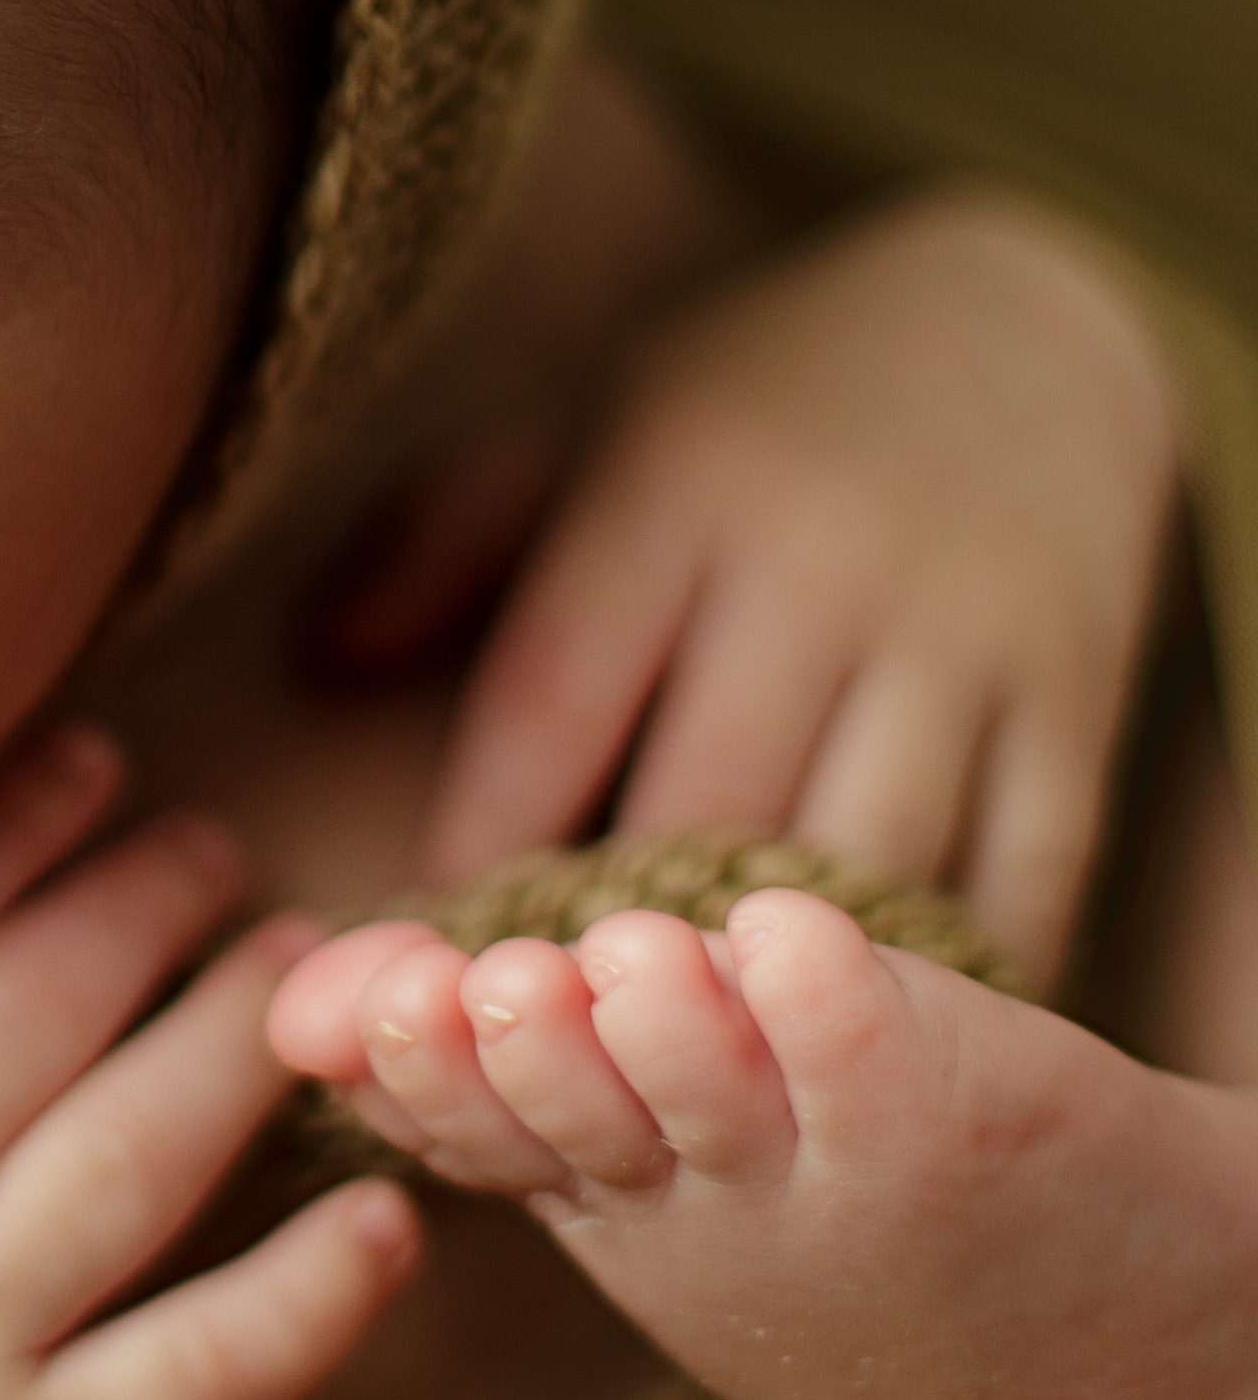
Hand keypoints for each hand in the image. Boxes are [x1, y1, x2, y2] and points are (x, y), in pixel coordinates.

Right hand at [0, 732, 418, 1399]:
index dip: (1, 829)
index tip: (83, 760)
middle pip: (24, 1011)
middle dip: (134, 902)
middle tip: (210, 842)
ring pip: (128, 1155)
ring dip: (230, 1041)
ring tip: (301, 963)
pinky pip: (198, 1375)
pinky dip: (304, 1301)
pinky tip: (382, 1223)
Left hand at [392, 188, 1180, 980]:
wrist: (1015, 323)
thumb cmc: (745, 402)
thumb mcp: (583, 423)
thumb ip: (448, 534)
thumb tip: (327, 655)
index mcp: (670, 491)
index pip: (550, 695)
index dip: (479, 835)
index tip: (421, 952)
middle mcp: (817, 568)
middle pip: (704, 800)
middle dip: (618, 945)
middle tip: (547, 1052)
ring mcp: (959, 640)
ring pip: (860, 863)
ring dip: (774, 987)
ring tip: (690, 1076)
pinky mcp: (1072, 703)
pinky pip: (1020, 878)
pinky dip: (948, 983)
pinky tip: (869, 1056)